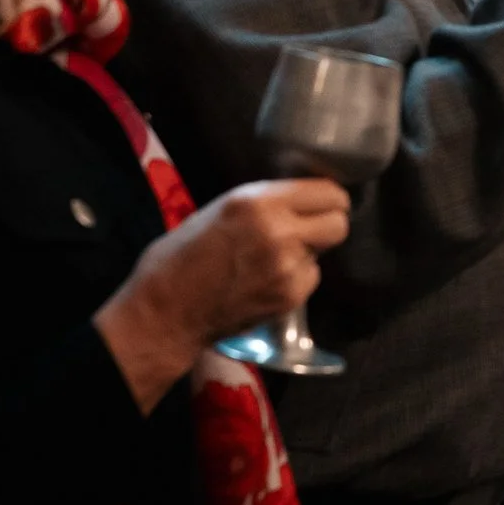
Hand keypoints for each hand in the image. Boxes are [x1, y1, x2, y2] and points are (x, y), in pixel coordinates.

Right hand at [94, 178, 350, 409]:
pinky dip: (296, 279)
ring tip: (272, 259)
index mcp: (258, 202)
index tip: (323, 204)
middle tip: (308, 230)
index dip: (329, 199)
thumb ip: (266, 202)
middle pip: (339, 223)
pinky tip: (266, 281)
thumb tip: (304, 197)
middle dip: (328, 225)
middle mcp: (279, 231)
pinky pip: (310, 277)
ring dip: (307, 252)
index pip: (329, 192)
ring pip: (324, 251)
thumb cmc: (181, 256)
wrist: (164, 312)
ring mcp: (288, 266)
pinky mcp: (290, 295)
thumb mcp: (221, 210)